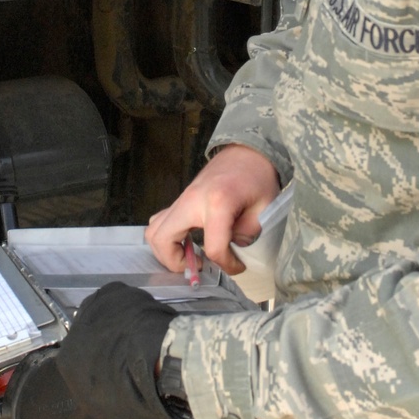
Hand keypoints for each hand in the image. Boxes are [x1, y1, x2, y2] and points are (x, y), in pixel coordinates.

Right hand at [54, 282, 177, 418]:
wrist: (157, 367)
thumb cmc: (135, 402)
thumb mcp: (111, 413)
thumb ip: (103, 395)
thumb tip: (112, 390)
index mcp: (68, 362)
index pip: (80, 360)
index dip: (100, 364)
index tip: (118, 369)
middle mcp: (75, 332)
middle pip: (90, 333)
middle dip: (107, 340)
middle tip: (132, 351)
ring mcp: (95, 308)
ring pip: (105, 313)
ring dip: (121, 322)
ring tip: (145, 335)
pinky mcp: (116, 291)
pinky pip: (124, 299)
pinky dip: (136, 307)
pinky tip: (151, 320)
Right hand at [145, 145, 279, 276]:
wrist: (248, 150)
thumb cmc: (258, 177)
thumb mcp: (264, 209)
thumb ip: (247, 235)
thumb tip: (231, 249)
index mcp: (217, 203)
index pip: (213, 247)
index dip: (226, 264)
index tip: (237, 267)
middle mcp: (192, 200)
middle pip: (162, 239)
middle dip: (175, 262)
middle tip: (197, 266)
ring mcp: (182, 198)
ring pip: (154, 230)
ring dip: (166, 251)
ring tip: (189, 256)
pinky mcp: (181, 199)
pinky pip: (161, 222)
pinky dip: (167, 238)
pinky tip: (188, 243)